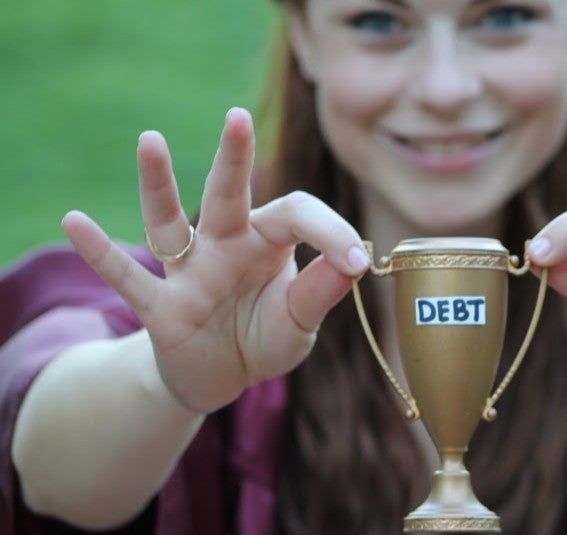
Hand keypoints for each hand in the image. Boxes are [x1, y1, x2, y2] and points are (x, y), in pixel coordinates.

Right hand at [62, 108, 369, 412]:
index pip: (297, 215)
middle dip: (233, 157)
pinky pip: (128, 278)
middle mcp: (226, 244)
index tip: (359, 260)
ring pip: (170, 222)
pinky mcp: (160, 306)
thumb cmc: (264, 338)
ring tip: (149, 141)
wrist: (221, 377)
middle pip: (228, 195)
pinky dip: (102, 254)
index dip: (330, 232)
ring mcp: (189, 271)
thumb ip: (321, 293)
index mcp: (268, 242)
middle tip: (237, 117)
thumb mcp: (300, 323)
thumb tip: (357, 262)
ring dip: (158, 185)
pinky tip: (74, 221)